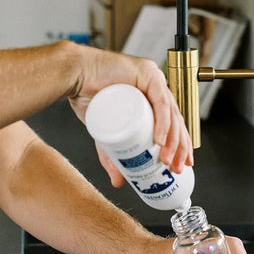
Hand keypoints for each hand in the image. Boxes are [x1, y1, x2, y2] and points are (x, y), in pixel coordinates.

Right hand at [66, 45, 193, 179]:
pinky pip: (160, 101)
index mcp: (151, 98)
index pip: (174, 123)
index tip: (181, 165)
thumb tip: (118, 181)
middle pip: (176, 119)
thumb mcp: (105, 134)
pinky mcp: (147, 73)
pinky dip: (163, 122)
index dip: (181, 145)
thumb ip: (112, 155)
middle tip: (176, 168)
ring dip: (173, 139)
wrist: (72, 76)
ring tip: (166, 159)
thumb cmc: (87, 96)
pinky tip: (161, 140)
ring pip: (171, 112)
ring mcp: (153, 78)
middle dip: (180, 147)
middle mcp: (156, 87)